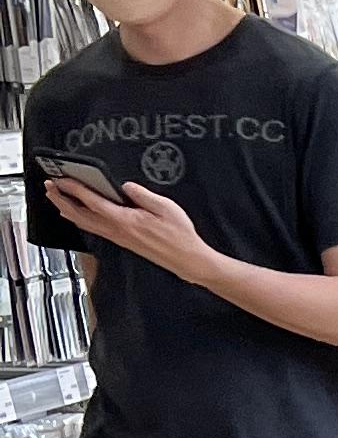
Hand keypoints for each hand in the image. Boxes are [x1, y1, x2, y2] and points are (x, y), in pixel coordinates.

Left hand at [45, 177, 224, 285]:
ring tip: (55, 199)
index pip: (92, 201)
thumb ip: (142, 195)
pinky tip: (76, 216)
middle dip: (61, 199)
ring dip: (66, 210)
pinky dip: (78, 220)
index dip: (74, 188)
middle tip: (49, 186)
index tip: (62, 178)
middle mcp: (117, 231)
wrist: (186, 259)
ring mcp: (118, 238)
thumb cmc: (179, 236)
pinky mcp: (121, 241)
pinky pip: (92, 229)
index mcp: (126, 220)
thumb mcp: (166, 208)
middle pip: (80, 214)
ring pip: (84, 223)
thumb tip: (125, 186)